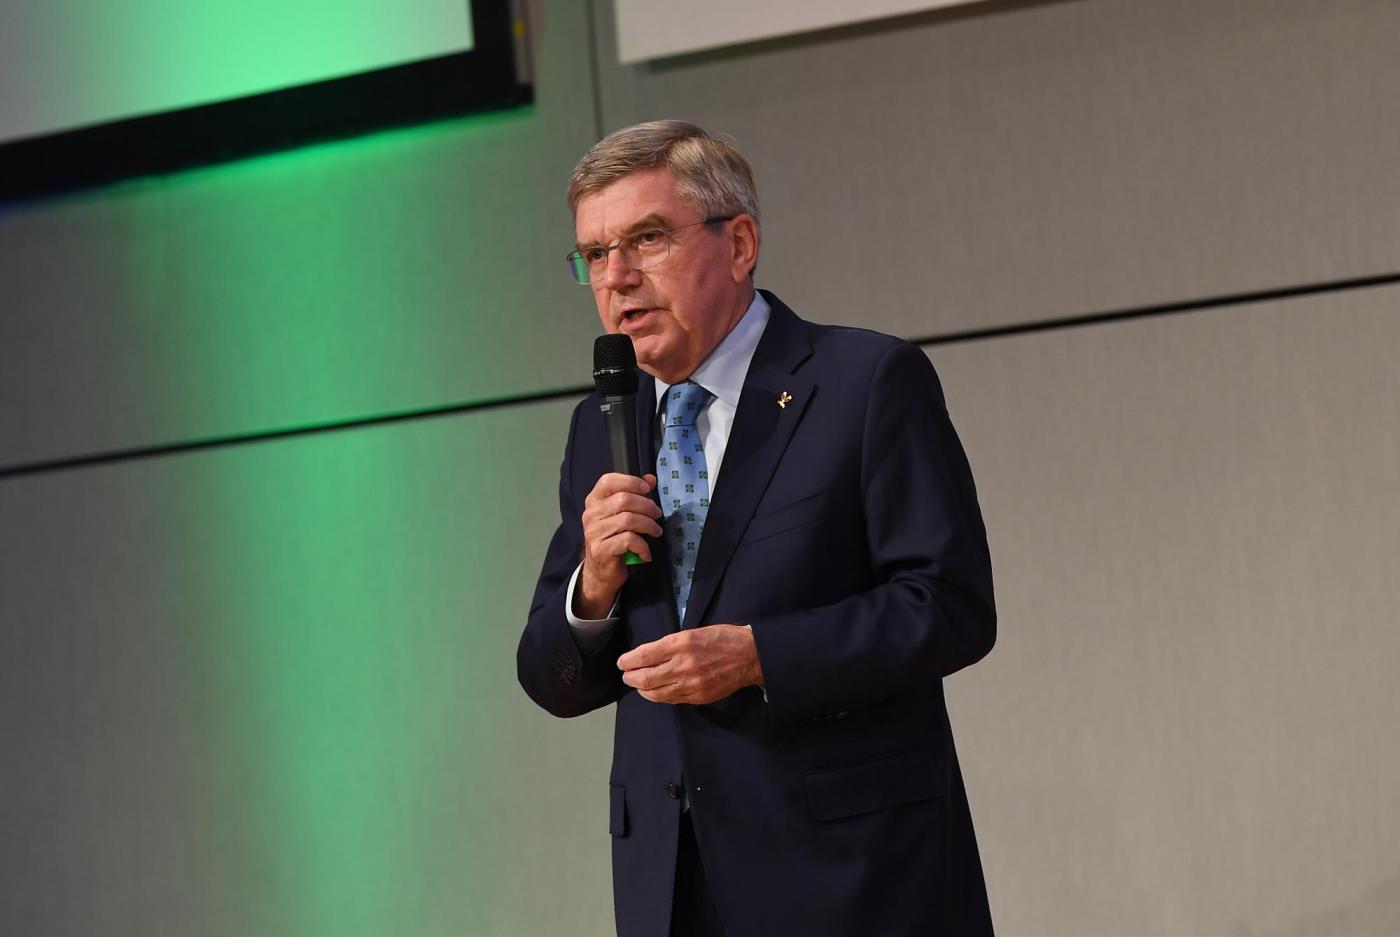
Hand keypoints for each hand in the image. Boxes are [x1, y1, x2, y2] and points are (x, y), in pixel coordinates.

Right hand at [577, 472, 662, 618]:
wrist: (600, 572)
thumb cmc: (613, 539)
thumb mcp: (622, 515)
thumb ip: (635, 495)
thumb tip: (651, 479)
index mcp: (594, 501)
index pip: (608, 481)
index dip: (630, 481)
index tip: (647, 489)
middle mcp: (591, 514)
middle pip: (624, 500)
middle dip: (647, 506)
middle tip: (657, 515)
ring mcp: (594, 532)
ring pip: (628, 520)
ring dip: (648, 526)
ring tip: (656, 532)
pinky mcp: (601, 550)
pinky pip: (629, 540)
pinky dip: (643, 546)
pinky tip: (645, 552)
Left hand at [617, 624, 763, 704]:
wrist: (750, 656)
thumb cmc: (722, 639)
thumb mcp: (693, 632)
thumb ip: (670, 644)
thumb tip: (647, 655)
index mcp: (681, 644)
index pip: (644, 655)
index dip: (628, 661)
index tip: (622, 662)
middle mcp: (683, 665)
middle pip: (645, 678)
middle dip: (630, 677)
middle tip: (626, 675)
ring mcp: (690, 684)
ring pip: (655, 693)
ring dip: (641, 689)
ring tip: (637, 684)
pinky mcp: (697, 697)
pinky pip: (670, 700)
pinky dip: (658, 696)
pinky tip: (654, 691)